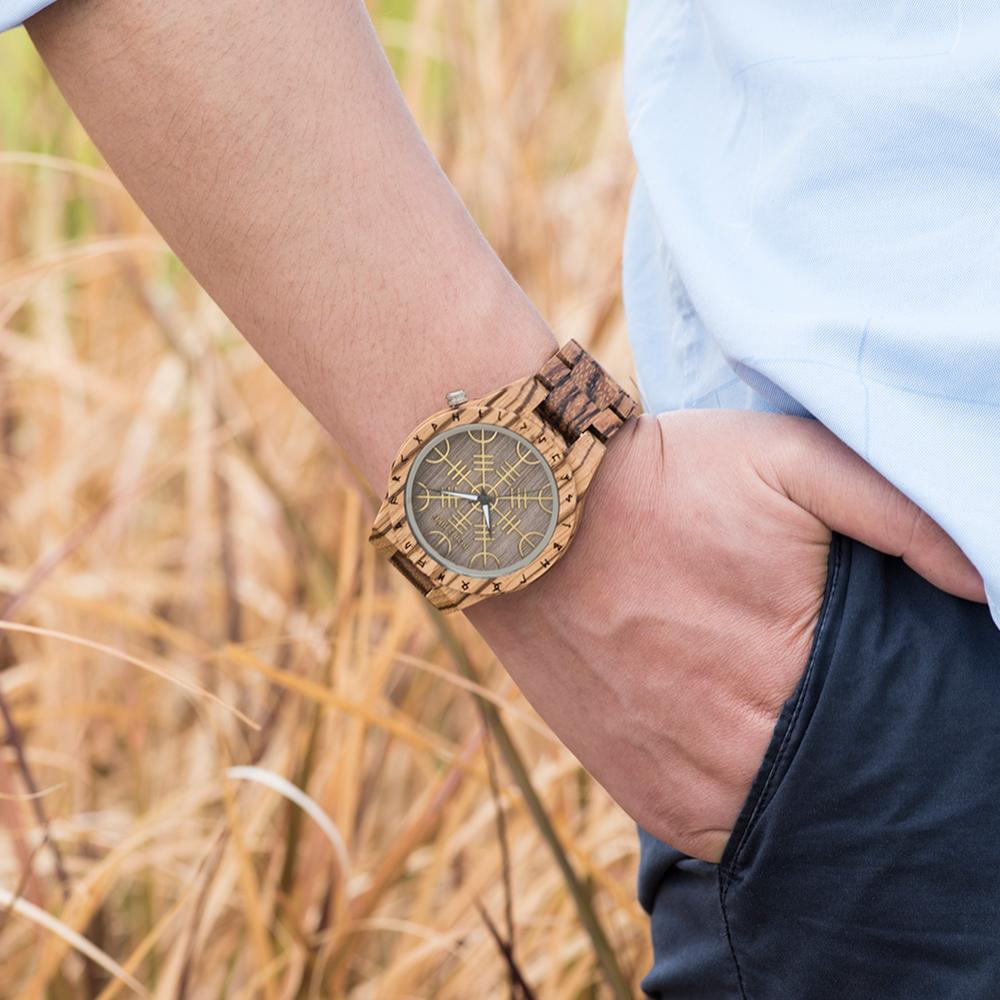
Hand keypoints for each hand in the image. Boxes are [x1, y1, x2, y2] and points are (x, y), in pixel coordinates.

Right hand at [465, 409, 984, 861]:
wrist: (529, 514)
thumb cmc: (661, 480)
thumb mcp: (789, 459)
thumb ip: (898, 513)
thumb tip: (983, 584)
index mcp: (799, 668)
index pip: (898, 734)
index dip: (906, 715)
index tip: (887, 683)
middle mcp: (743, 744)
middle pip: (842, 782)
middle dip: (854, 749)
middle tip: (831, 696)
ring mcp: (686, 780)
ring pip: (784, 819)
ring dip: (800, 784)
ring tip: (788, 725)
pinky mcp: (640, 792)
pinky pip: (719, 833)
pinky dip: (745, 804)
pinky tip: (741, 750)